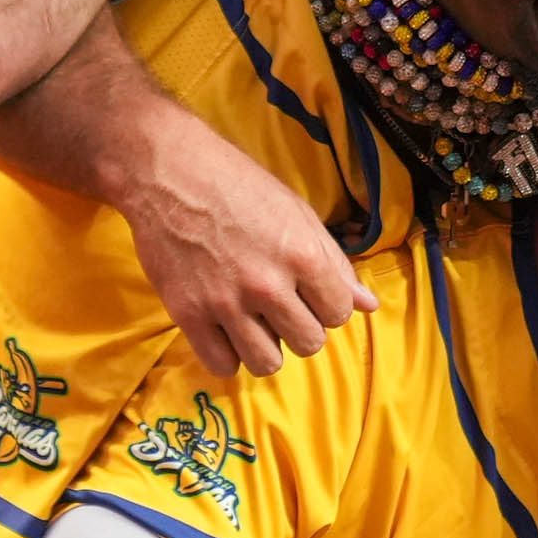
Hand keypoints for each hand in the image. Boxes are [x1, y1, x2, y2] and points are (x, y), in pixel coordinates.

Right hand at [120, 126, 375, 375]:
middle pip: (308, 343)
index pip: (339, 314)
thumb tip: (368, 304)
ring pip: (267, 363)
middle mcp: (267, 284)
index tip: (308, 292)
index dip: (327, 305)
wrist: (168, 172)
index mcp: (302, 255)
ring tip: (253, 321)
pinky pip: (222, 365)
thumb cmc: (238, 184)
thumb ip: (334, 262)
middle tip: (279, 306)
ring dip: (266, 347)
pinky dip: (228, 354)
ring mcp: (225, 302)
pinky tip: (225, 331)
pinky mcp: (188, 314)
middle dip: (299, 327)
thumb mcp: (296, 213)